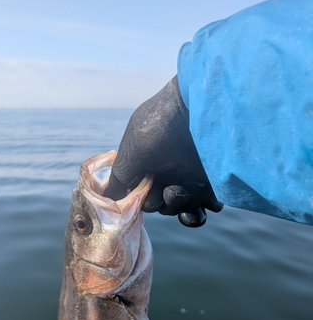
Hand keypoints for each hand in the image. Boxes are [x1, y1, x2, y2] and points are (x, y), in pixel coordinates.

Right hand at [104, 76, 222, 226]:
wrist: (198, 108)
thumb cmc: (159, 127)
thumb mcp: (131, 152)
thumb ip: (120, 178)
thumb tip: (106, 197)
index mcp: (148, 169)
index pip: (143, 198)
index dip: (143, 202)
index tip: (144, 195)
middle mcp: (168, 174)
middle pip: (163, 206)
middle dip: (163, 204)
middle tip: (168, 189)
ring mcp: (191, 179)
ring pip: (184, 210)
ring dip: (181, 210)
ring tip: (182, 192)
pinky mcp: (213, 182)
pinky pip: (210, 206)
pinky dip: (205, 207)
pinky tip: (201, 197)